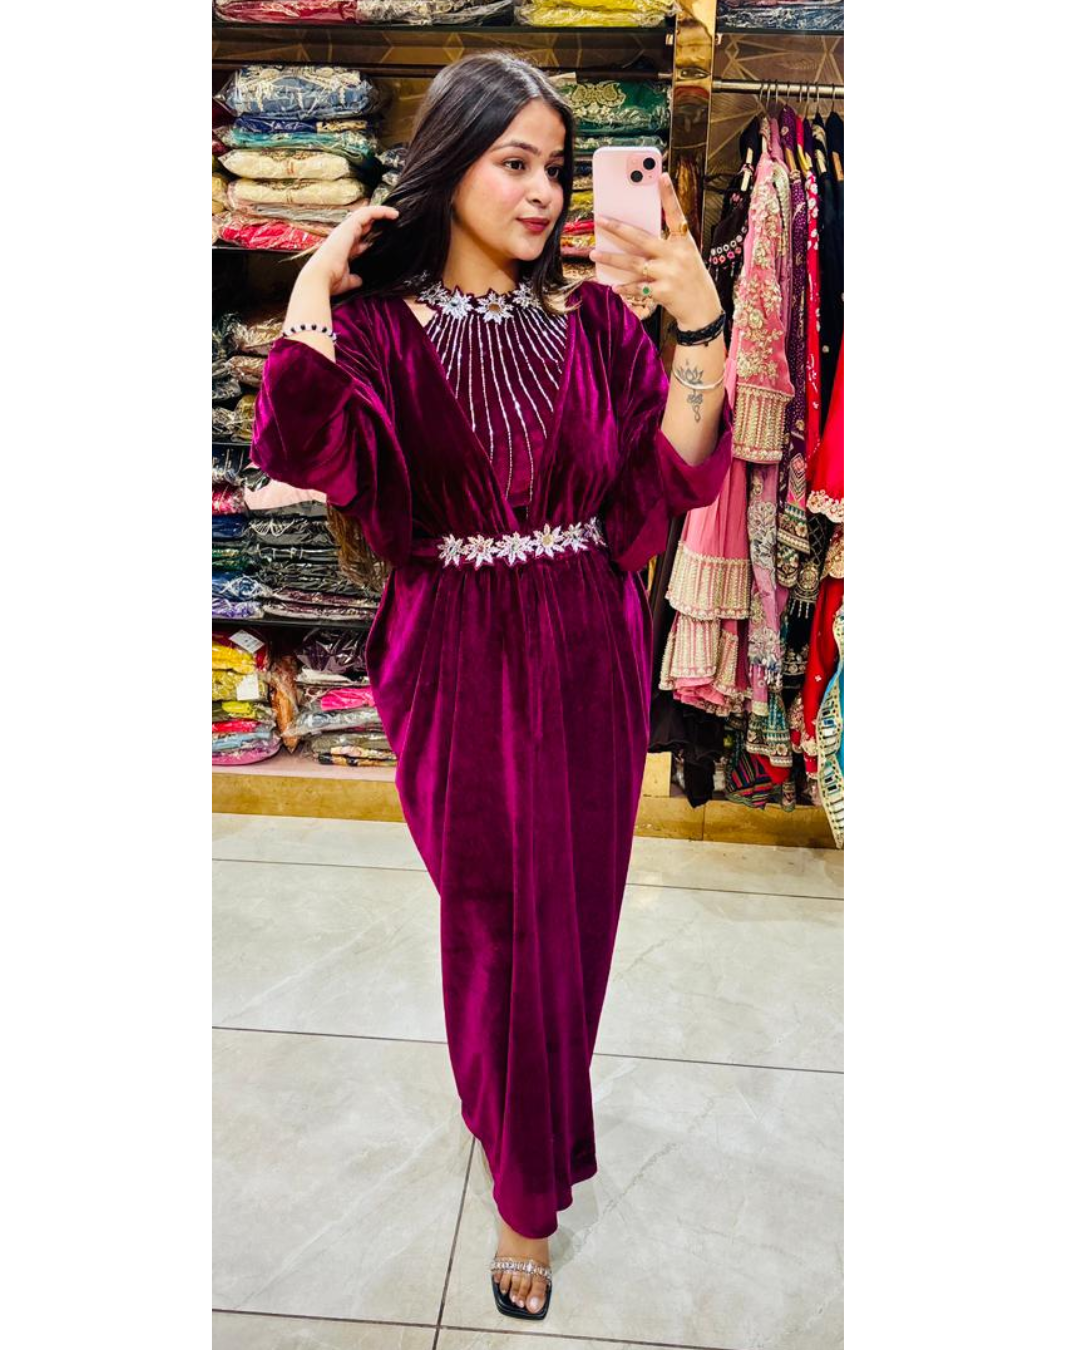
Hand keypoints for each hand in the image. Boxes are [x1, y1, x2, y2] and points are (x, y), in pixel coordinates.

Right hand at [303, 202, 399, 296]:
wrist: (321, 276)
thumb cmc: (331, 280)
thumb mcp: (347, 281)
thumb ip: (354, 279)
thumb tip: (359, 281)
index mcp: (343, 247)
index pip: (359, 237)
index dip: (371, 236)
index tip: (385, 238)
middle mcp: (344, 235)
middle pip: (362, 223)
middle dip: (377, 221)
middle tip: (393, 222)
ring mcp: (346, 229)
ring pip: (365, 214)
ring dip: (380, 212)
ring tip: (395, 215)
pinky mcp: (350, 226)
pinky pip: (367, 213)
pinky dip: (380, 211)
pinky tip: (392, 214)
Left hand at [589, 173, 721, 329]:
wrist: (702, 309)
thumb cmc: (690, 278)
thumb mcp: (684, 256)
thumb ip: (664, 245)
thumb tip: (634, 237)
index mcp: (684, 242)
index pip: (675, 214)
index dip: (669, 195)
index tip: (661, 176)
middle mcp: (676, 255)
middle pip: (641, 238)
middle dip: (618, 228)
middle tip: (599, 220)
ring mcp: (668, 274)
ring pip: (632, 263)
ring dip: (611, 259)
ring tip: (594, 254)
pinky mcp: (662, 292)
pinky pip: (637, 287)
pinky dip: (624, 287)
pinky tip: (614, 286)